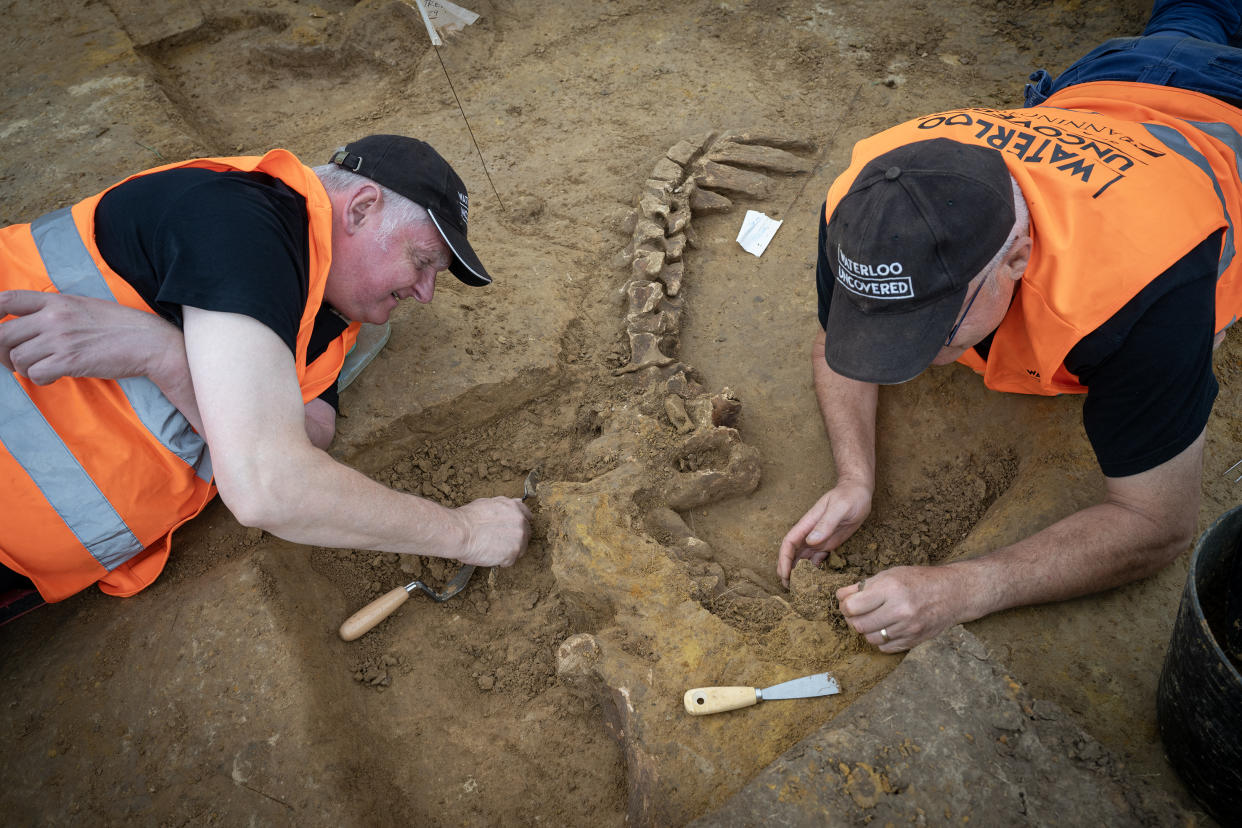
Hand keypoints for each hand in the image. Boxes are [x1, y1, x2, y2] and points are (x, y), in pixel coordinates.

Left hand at [0, 289, 179, 383]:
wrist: (149, 342)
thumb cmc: (119, 326)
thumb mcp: (84, 306)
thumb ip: (55, 310)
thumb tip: (29, 323)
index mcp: (56, 301)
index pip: (6, 300)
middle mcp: (54, 317)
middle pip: (2, 334)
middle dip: (2, 352)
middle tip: (14, 360)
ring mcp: (61, 339)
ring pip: (17, 358)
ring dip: (24, 368)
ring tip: (42, 368)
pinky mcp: (70, 361)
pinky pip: (35, 374)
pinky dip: (40, 379)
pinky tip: (54, 377)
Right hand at [453, 496, 532, 566]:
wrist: (459, 532)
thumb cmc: (468, 518)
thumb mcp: (488, 503)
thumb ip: (505, 505)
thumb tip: (515, 503)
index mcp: (514, 508)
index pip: (527, 516)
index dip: (519, 524)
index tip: (513, 530)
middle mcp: (520, 521)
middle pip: (526, 534)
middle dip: (515, 539)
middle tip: (499, 542)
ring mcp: (518, 538)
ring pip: (520, 549)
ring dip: (508, 551)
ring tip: (491, 549)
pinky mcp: (513, 553)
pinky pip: (510, 561)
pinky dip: (501, 561)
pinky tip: (489, 555)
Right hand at [777, 481, 871, 585]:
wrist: (858, 491)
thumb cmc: (849, 496)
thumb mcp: (839, 508)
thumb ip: (826, 524)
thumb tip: (811, 541)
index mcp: (807, 524)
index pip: (789, 543)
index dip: (783, 559)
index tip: (784, 575)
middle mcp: (809, 533)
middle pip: (792, 554)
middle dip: (787, 570)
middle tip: (788, 589)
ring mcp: (818, 539)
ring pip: (802, 559)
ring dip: (798, 573)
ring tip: (799, 589)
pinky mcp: (827, 543)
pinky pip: (816, 559)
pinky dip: (813, 571)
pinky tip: (815, 581)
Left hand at [836, 564, 973, 651]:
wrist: (953, 593)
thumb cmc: (919, 580)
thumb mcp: (891, 574)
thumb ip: (865, 586)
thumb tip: (841, 597)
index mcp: (891, 589)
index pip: (852, 606)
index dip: (844, 605)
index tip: (846, 602)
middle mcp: (899, 610)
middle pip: (858, 625)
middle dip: (852, 618)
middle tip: (856, 611)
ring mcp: (907, 629)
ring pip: (869, 638)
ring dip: (866, 629)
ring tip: (872, 618)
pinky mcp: (913, 641)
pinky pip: (884, 647)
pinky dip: (879, 639)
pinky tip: (884, 627)